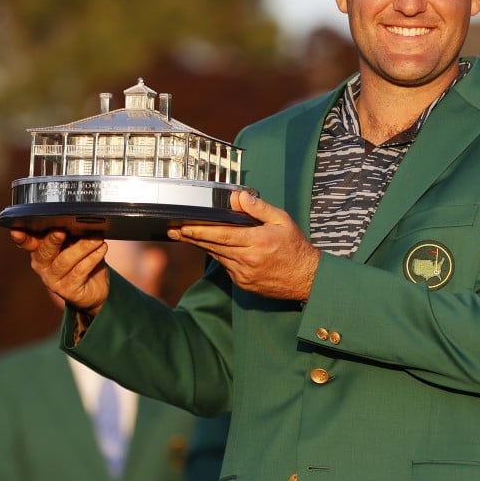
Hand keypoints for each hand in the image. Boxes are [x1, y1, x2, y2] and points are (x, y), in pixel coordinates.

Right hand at [11, 229, 109, 313]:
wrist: (95, 289)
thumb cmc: (83, 261)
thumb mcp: (76, 244)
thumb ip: (71, 233)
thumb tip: (78, 218)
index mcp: (40, 250)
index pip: (27, 242)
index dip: (20, 237)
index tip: (17, 230)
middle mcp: (42, 266)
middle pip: (44, 251)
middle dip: (52, 240)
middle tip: (62, 230)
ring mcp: (53, 280)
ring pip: (64, 260)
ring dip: (82, 247)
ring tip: (97, 238)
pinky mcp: (67, 290)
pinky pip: (79, 271)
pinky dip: (92, 258)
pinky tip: (101, 249)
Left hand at [169, 191, 319, 301]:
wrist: (306, 278)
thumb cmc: (296, 247)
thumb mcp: (282, 220)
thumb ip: (259, 208)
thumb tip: (239, 197)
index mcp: (257, 242)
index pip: (221, 235)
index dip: (199, 230)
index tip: (183, 226)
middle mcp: (247, 260)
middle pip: (213, 246)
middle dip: (191, 237)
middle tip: (173, 230)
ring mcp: (244, 274)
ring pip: (217, 257)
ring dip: (203, 246)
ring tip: (186, 235)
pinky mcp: (244, 284)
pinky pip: (226, 267)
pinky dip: (219, 256)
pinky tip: (214, 248)